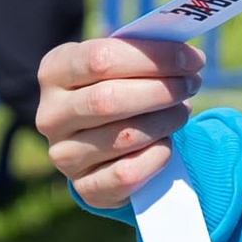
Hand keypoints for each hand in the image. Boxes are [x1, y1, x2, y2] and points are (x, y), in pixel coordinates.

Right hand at [38, 32, 205, 207]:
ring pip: (123, 137)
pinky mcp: (84, 187)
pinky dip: (156, 157)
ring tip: (181, 111)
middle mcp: (50, 114)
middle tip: (191, 84)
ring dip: (165, 122)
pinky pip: (127, 174)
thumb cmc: (119, 90)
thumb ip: (144, 53)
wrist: (105, 146)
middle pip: (109, 99)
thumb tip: (186, 53)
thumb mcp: (122, 65)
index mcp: (54, 71)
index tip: (191, 59)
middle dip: (162, 90)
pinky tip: (166, 144)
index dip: (153, 57)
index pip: (101, 59)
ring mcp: (63, 155)